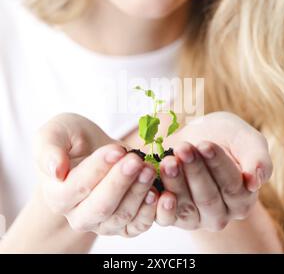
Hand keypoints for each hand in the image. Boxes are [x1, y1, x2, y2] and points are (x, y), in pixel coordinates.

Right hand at [34, 113, 157, 236]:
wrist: (94, 150)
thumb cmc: (74, 140)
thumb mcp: (56, 133)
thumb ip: (49, 149)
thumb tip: (55, 170)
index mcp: (58, 195)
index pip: (77, 187)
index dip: (98, 169)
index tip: (116, 150)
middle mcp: (79, 215)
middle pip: (101, 207)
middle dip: (121, 183)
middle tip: (136, 161)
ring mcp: (103, 222)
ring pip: (121, 217)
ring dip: (138, 193)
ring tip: (149, 169)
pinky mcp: (125, 223)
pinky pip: (138, 226)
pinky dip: (150, 212)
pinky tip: (159, 192)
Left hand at [155, 112, 272, 230]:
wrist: (197, 137)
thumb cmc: (225, 137)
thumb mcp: (246, 139)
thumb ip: (257, 158)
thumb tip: (255, 181)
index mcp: (242, 197)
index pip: (232, 184)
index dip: (218, 164)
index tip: (204, 145)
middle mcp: (220, 213)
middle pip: (207, 197)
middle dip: (194, 171)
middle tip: (183, 148)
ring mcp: (196, 216)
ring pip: (185, 206)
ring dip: (175, 182)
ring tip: (168, 160)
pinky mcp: (173, 216)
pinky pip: (166, 218)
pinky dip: (159, 205)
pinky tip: (154, 188)